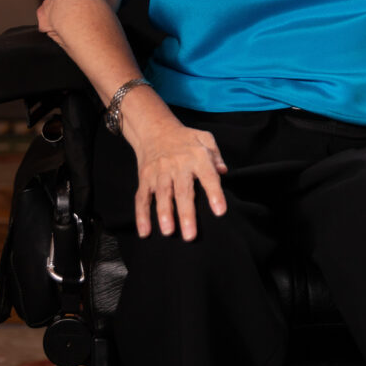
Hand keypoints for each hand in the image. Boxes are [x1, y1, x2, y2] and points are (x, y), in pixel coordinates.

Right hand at [131, 116, 228, 239]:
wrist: (155, 129)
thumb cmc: (185, 138)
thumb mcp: (205, 139)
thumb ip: (216, 156)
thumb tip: (224, 172)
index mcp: (196, 156)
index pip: (208, 176)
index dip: (214, 193)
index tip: (220, 211)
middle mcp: (178, 164)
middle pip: (182, 191)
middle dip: (186, 213)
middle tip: (190, 235)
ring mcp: (159, 172)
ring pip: (162, 195)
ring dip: (164, 214)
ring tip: (168, 232)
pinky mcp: (145, 178)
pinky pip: (142, 197)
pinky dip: (141, 215)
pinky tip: (145, 231)